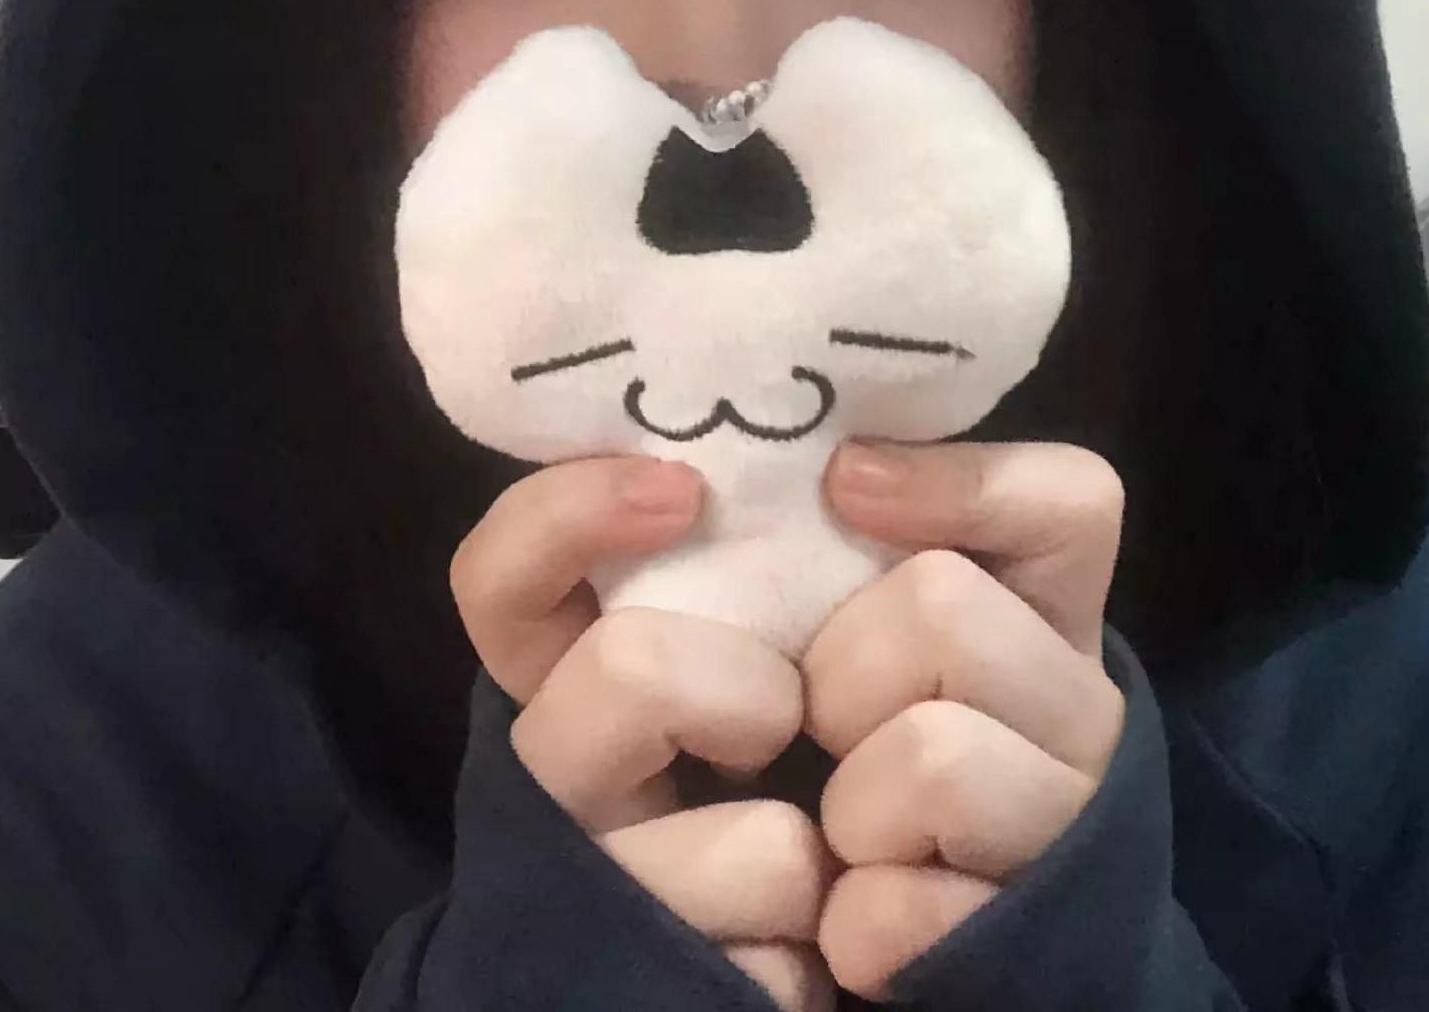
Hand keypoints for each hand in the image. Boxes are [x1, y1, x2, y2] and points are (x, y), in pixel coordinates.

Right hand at [453, 458, 837, 1011]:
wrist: (928, 894)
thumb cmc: (871, 725)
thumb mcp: (857, 610)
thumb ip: (844, 525)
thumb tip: (858, 468)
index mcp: (583, 670)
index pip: (500, 577)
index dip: (563, 517)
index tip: (681, 491)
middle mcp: (568, 778)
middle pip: (623, 670)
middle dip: (748, 687)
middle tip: (786, 719)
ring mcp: (613, 894)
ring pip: (752, 846)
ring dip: (808, 845)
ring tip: (814, 857)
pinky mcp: (678, 988)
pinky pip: (782, 963)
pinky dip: (825, 948)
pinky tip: (808, 947)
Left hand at [804, 441, 1126, 1001]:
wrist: (942, 957)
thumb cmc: (866, 759)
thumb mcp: (869, 636)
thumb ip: (859, 544)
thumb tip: (846, 466)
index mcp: (1052, 620)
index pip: (1072, 500)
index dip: (964, 485)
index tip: (849, 488)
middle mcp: (1087, 714)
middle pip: (940, 604)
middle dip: (842, 670)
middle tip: (832, 728)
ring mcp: (1068, 829)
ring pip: (930, 758)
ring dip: (850, 805)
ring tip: (855, 831)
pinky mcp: (1019, 944)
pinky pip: (898, 910)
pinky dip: (854, 920)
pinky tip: (867, 914)